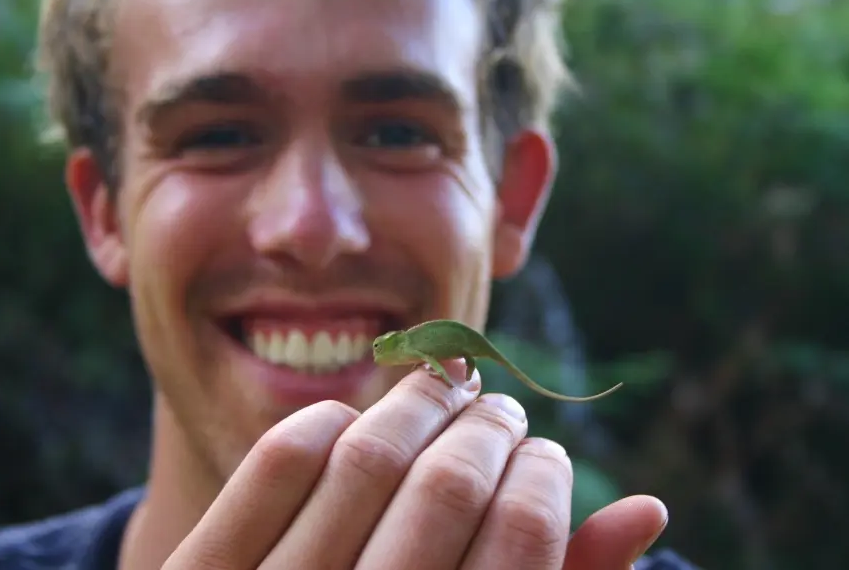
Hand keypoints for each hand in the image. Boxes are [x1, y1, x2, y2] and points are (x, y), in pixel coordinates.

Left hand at [162, 361, 667, 569]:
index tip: (544, 455)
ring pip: (367, 455)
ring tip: (445, 390)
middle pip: (448, 486)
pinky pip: (280, 458)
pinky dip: (329, 420)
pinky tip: (356, 419)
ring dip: (421, 403)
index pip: (523, 537)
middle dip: (490, 430)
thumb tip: (646, 510)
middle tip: (499, 411)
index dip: (545, 478)